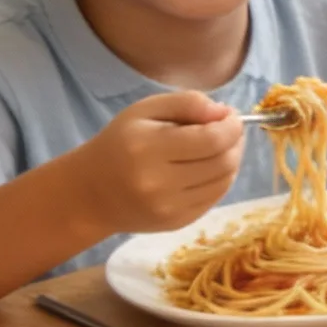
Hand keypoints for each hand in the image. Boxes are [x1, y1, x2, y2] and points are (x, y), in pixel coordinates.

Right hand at [75, 90, 245, 233]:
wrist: (91, 193)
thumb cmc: (119, 143)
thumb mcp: (145, 110)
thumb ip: (186, 103)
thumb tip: (224, 113)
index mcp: (148, 148)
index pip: (212, 140)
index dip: (232, 126)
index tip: (231, 116)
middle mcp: (159, 183)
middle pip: (222, 162)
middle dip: (235, 142)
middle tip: (229, 130)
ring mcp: (169, 208)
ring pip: (224, 182)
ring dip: (232, 161)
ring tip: (221, 147)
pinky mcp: (177, 223)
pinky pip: (214, 199)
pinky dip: (221, 180)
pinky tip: (209, 168)